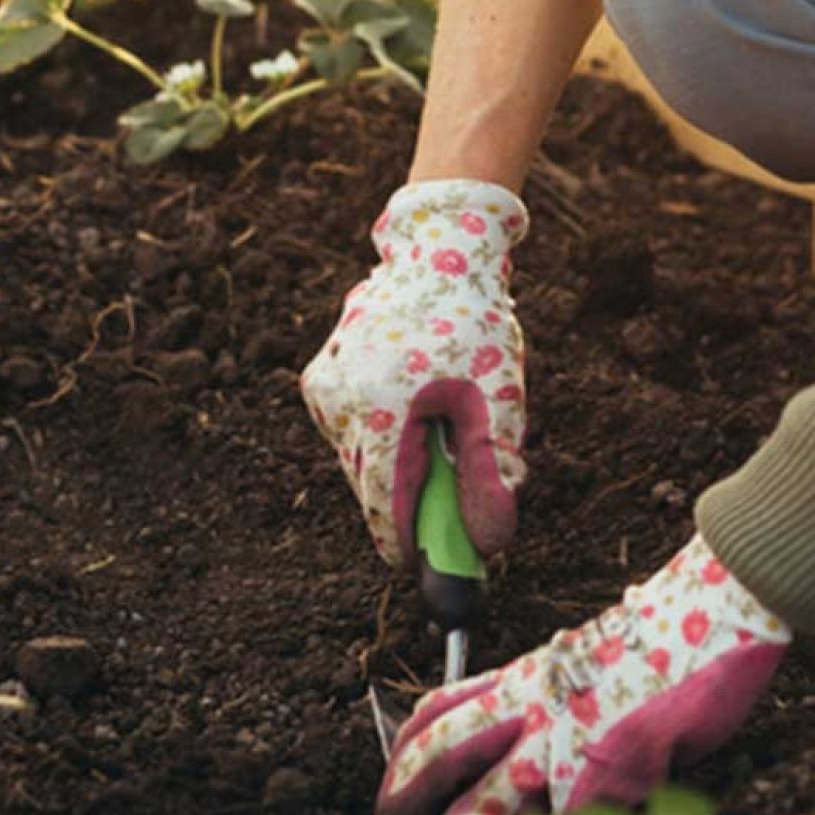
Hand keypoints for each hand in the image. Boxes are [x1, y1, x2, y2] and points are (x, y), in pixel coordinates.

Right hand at [302, 179, 529, 566]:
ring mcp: (323, 391)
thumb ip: (489, 477)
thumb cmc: (474, 328)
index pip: (384, 510)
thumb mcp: (497, 404)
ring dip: (395, 465)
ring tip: (436, 425)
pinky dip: (380, 435)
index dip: (411, 543)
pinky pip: (349, 433)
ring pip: (358, 462)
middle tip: (450, 493)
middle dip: (409, 500)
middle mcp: (339, 405)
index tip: (433, 560)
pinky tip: (411, 401)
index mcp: (382, 413)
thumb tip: (487, 546)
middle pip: (369, 489)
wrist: (437, 254)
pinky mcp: (318, 380)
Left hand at [375, 537, 789, 814]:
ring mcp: (567, 738)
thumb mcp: (587, 658)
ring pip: (489, 803)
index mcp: (527, 677)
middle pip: (443, 751)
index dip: (406, 746)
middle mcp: (533, 705)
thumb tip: (540, 735)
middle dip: (405, 792)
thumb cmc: (666, 635)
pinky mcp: (609, 766)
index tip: (391, 776)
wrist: (715, 605)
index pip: (443, 707)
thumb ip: (556, 694)